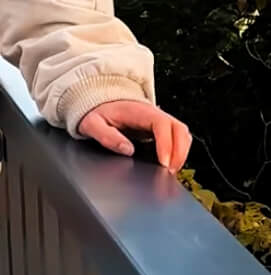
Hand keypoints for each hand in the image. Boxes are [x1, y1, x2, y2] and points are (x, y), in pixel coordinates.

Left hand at [77, 99, 191, 171]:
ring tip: (171, 171)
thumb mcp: (92, 123)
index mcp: (138, 111)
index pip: (162, 124)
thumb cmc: (97, 112)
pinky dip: (178, 152)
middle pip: (179, 129)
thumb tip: (127, 149)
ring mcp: (158, 121)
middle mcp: (153, 114)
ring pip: (182, 134)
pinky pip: (177, 139)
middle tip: (170, 171)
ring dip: (181, 153)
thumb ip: (106, 136)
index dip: (166, 144)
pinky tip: (169, 165)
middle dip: (180, 152)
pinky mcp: (159, 130)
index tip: (164, 163)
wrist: (98, 103)